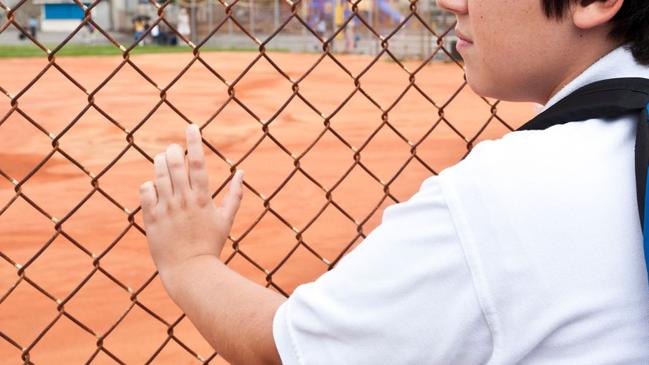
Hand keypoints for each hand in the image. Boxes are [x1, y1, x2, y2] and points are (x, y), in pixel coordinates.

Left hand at [138, 124, 243, 278]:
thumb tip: (241, 172)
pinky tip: (156, 187)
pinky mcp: (151, 218)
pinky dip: (150, 184)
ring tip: (164, 163)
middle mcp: (183, 200)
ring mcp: (166, 209)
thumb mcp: (226, 219)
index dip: (194, 142)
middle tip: (175, 150)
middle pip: (174, 163)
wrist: (190, 271)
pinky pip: (145, 190)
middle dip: (173, 150)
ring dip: (160, 163)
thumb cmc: (210, 245)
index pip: (198, 163)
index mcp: (202, 198)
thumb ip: (235, 194)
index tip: (191, 126)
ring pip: (158, 173)